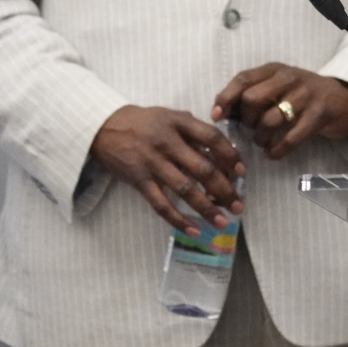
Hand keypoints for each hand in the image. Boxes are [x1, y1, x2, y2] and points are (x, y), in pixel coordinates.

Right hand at [89, 105, 243, 234]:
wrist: (106, 127)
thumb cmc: (146, 122)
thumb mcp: (172, 116)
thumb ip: (195, 130)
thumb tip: (223, 151)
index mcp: (180, 123)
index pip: (212, 138)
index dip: (230, 155)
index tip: (242, 172)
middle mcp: (168, 143)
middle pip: (203, 169)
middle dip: (224, 189)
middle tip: (239, 205)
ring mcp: (153, 163)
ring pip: (185, 190)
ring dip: (206, 208)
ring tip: (222, 222)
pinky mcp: (139, 181)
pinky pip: (161, 204)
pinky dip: (178, 219)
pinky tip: (194, 230)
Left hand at [212, 63, 347, 160]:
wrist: (344, 97)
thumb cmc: (303, 93)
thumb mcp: (280, 84)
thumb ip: (255, 92)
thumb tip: (222, 112)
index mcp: (275, 69)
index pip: (243, 78)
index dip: (226, 98)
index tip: (216, 116)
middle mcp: (290, 78)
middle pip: (253, 99)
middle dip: (247, 119)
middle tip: (252, 128)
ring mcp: (306, 96)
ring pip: (270, 119)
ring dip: (260, 137)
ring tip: (262, 142)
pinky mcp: (318, 115)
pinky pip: (290, 138)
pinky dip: (277, 150)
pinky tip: (273, 153)